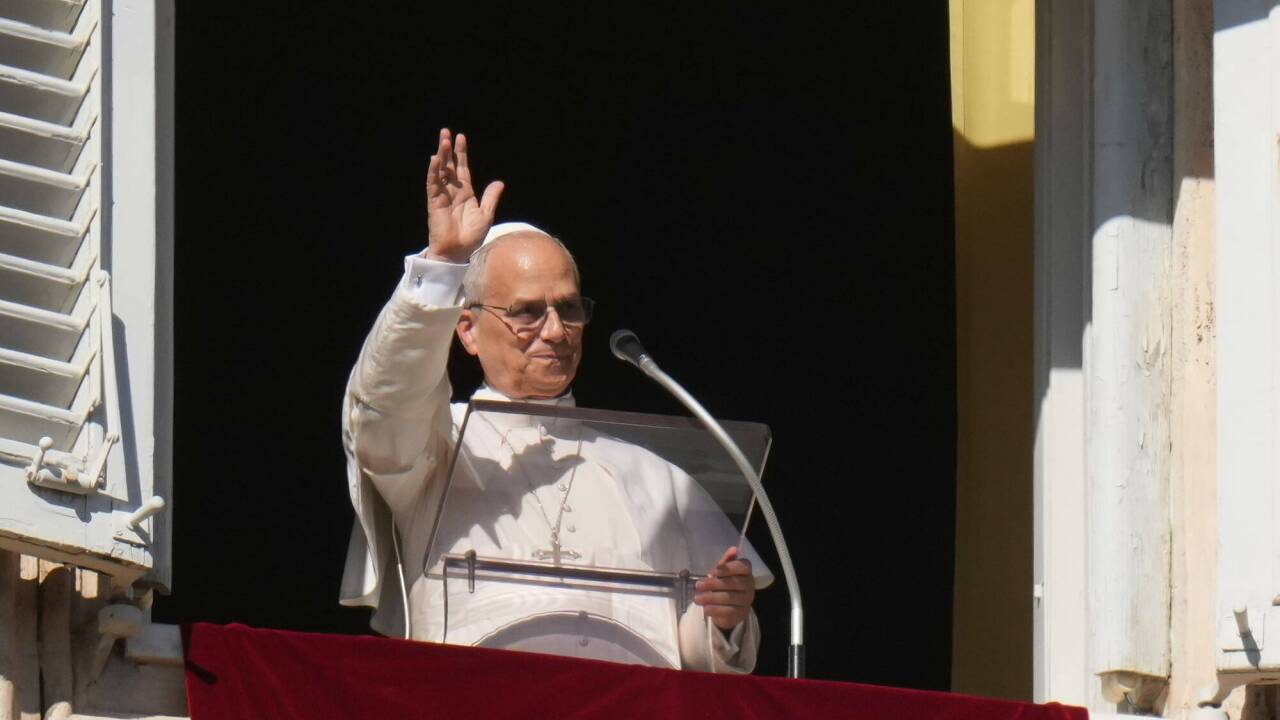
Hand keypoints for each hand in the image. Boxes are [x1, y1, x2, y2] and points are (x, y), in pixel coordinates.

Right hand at [424, 128, 504, 262]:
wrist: (458, 252)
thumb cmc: (471, 237)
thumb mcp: (485, 215)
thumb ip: (491, 198)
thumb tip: (499, 182)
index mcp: (465, 193)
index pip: (462, 168)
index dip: (461, 153)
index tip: (461, 137)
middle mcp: (453, 192)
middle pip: (449, 165)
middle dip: (448, 149)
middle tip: (446, 132)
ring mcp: (442, 196)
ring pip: (440, 171)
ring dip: (441, 156)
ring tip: (443, 140)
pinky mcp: (434, 202)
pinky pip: (433, 184)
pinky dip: (433, 172)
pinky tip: (435, 160)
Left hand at [693, 546, 755, 630]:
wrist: (728, 607)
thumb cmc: (724, 584)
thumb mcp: (723, 572)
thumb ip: (726, 561)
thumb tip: (734, 549)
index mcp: (746, 572)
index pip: (742, 567)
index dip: (728, 568)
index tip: (713, 572)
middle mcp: (750, 586)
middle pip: (734, 583)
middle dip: (714, 584)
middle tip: (698, 585)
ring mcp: (746, 601)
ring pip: (730, 598)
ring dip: (711, 598)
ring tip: (697, 599)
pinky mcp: (741, 614)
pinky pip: (728, 612)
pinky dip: (715, 610)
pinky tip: (705, 609)